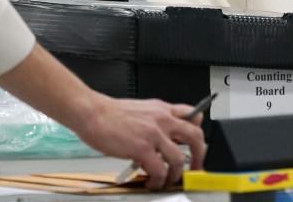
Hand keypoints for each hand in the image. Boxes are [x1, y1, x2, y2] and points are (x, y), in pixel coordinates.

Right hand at [73, 94, 205, 189]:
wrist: (92, 113)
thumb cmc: (111, 114)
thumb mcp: (142, 110)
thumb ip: (156, 121)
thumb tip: (163, 139)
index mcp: (163, 110)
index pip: (194, 115)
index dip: (198, 131)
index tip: (196, 145)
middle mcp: (163, 119)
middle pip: (195, 136)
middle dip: (199, 156)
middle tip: (195, 168)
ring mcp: (154, 134)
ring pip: (179, 158)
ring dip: (176, 174)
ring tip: (168, 181)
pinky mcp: (141, 148)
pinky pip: (159, 170)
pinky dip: (159, 180)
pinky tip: (152, 182)